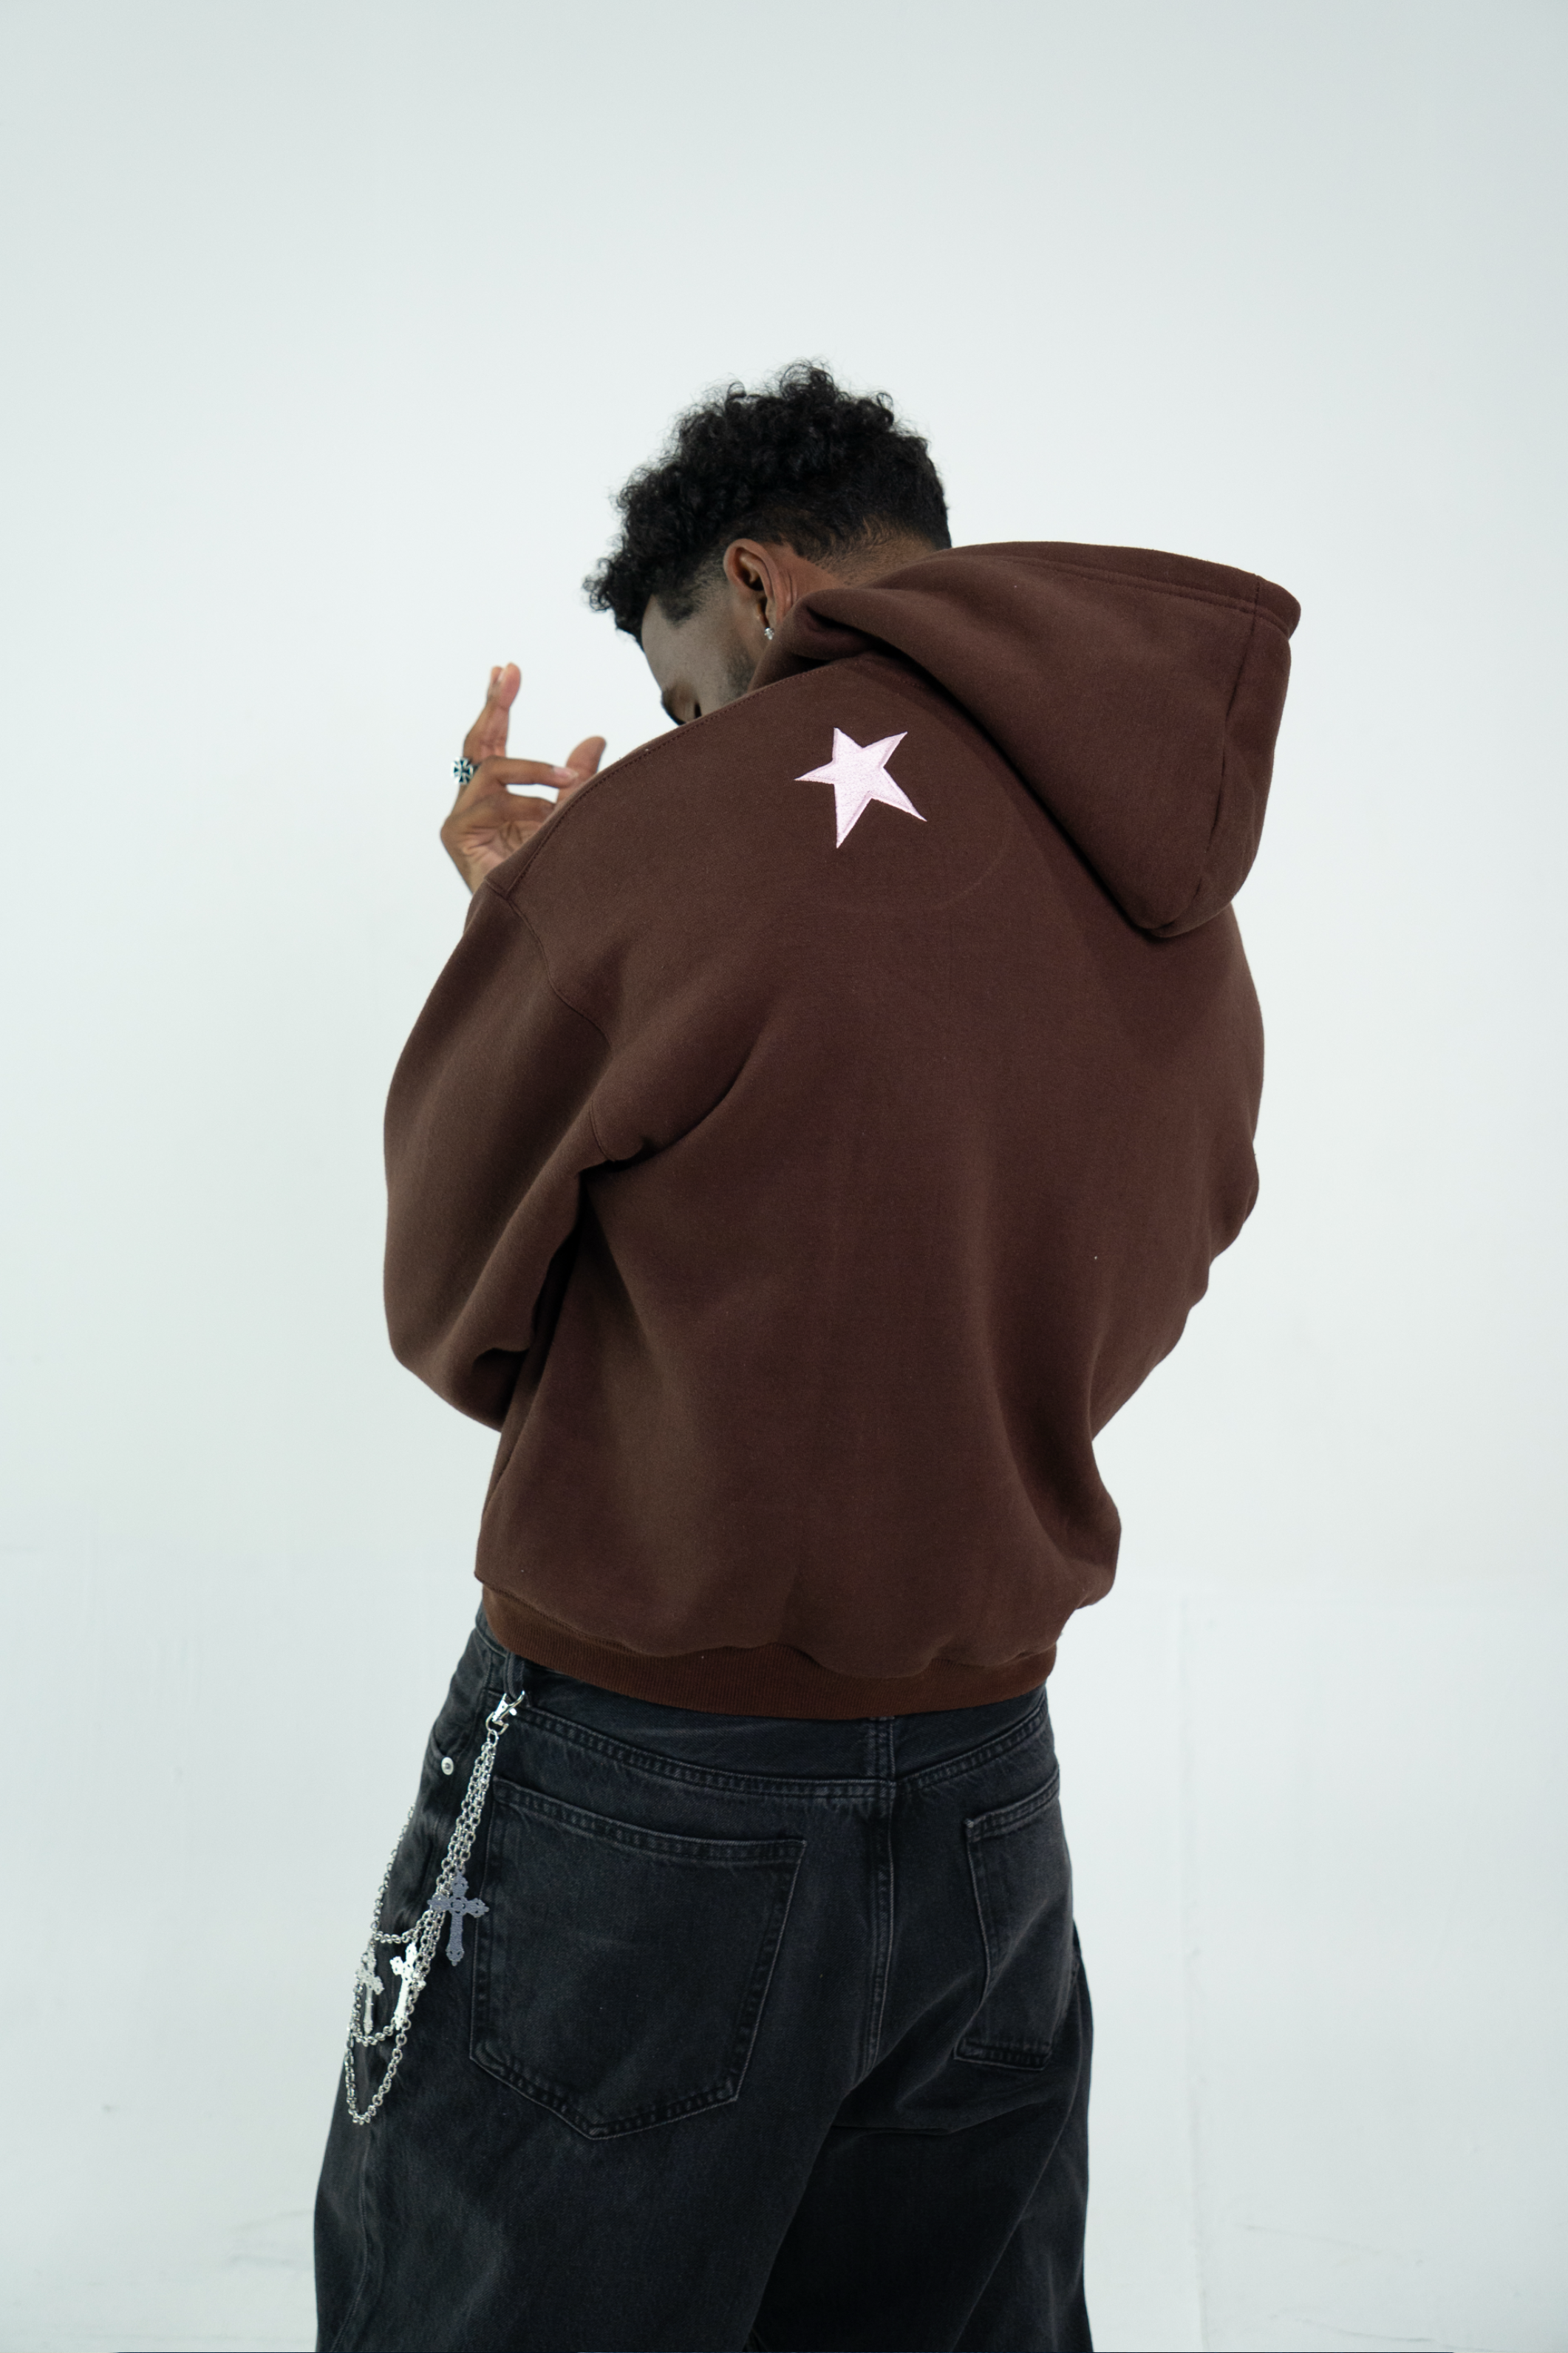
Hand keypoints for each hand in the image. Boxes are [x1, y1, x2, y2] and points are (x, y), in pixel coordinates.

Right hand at [441, 662, 605, 892]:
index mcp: (498, 798)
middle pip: (479, 743)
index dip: (498, 704)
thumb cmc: (555, 876)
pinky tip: (545, 820)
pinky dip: (524, 804)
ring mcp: (462, 819)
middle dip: (495, 704)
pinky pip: (491, 801)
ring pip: (491, 768)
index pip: (493, 742)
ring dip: (533, 769)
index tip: (506, 667)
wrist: (543, 924)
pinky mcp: (456, 835)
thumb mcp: (573, 817)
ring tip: (568, 780)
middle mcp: (475, 805)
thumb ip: (578, 781)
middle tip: (508, 671)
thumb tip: (595, 737)